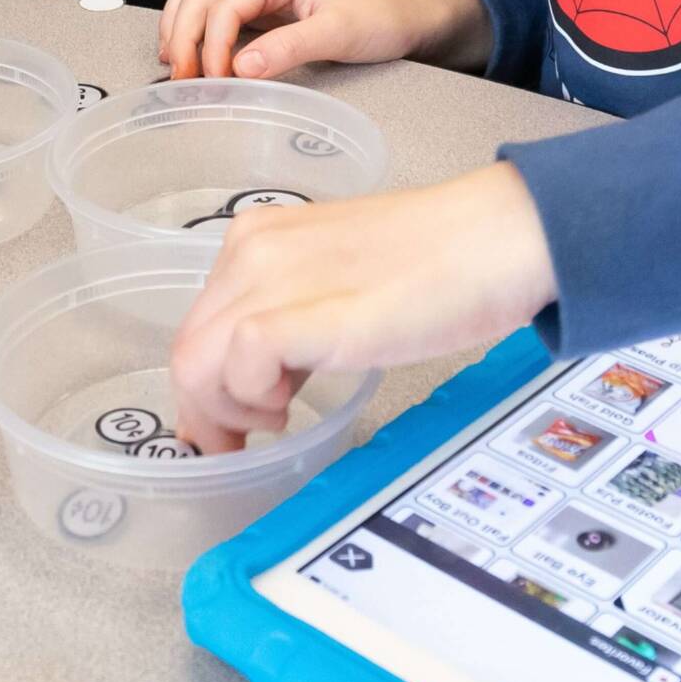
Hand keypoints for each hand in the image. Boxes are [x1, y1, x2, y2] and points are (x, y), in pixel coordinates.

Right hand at [158, 0, 489, 80]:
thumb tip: (240, 67)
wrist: (400, 17)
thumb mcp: (337, 34)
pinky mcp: (257, 8)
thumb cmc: (376, 19)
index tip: (215, 82)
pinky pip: (210, 11)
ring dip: (178, 30)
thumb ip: (288, 48)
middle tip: (183, 83)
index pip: (224, 6)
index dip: (211, 45)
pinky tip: (188, 56)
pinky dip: (191, 30)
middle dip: (184, 39)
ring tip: (175, 69)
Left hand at [168, 164, 555, 451]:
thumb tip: (263, 377)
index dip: (207, 386)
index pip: (201, 324)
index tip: (229, 424)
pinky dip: (251, 402)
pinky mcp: (299, 313)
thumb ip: (294, 318)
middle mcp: (252, 251)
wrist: (492, 240)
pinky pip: (235, 368)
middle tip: (245, 443)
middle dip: (206, 412)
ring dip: (227, 412)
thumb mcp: (341, 285)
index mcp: (260, 238)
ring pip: (195, 362)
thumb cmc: (439, 266)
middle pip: (188, 349)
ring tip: (280, 418)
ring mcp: (271, 278)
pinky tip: (290, 406)